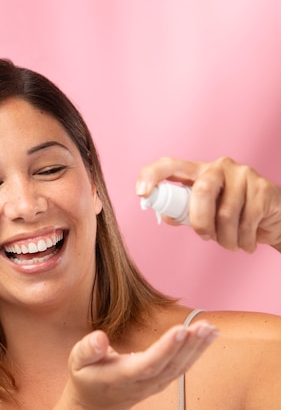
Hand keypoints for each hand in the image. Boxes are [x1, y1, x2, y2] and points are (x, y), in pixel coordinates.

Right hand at [66, 322, 218, 409]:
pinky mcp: (163, 379)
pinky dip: (198, 350)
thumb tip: (99, 338)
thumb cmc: (86, 377)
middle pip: (171, 365)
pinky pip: (183, 365)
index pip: (149, 363)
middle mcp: (144, 383)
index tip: (181, 330)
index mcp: (123, 377)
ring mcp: (156, 384)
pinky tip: (209, 334)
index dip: (166, 348)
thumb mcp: (77, 361)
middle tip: (204, 326)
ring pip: (181, 366)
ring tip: (212, 328)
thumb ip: (87, 349)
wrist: (96, 407)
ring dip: (198, 348)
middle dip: (189, 346)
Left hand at [136, 156, 280, 252]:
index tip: (141, 193)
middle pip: (201, 191)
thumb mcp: (206, 214)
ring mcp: (243, 175)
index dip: (152, 175)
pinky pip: (247, 222)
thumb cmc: (234, 216)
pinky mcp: (263, 189)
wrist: (274, 219)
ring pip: (225, 213)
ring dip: (226, 239)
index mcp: (199, 172)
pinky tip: (247, 243)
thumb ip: (185, 213)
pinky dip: (244, 241)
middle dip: (200, 222)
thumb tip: (166, 216)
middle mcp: (219, 167)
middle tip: (205, 237)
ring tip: (231, 243)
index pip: (170, 165)